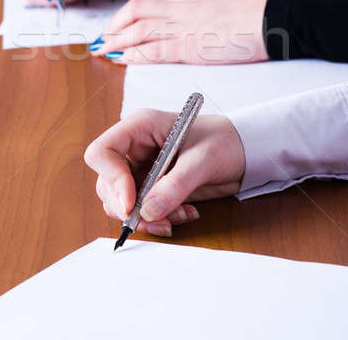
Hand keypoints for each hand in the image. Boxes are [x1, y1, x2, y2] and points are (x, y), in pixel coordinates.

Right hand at [84, 109, 244, 236]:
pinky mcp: (152, 187)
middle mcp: (134, 148)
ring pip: (121, 201)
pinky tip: (185, 213)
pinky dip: (159, 219)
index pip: (102, 152)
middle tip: (158, 219)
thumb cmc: (224, 141)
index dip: (111, 179)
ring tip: (178, 215)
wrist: (245, 151)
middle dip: (130, 206)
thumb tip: (147, 211)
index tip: (131, 203)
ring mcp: (141, 168)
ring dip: (146, 217)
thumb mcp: (203, 160)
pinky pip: (141, 210)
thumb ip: (176, 185)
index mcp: (140, 128)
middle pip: (107, 182)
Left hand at [91, 0, 268, 64]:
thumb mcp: (221, 3)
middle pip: (137, 12)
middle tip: (102, 38)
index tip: (118, 25)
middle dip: (115, 25)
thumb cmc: (255, 14)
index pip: (151, 4)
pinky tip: (122, 59)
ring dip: (117, 39)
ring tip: (103, 49)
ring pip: (139, 30)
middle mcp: (182, 9)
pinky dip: (134, 54)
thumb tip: (187, 20)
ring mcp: (185, 27)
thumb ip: (200, 10)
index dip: (128, 15)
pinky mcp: (191, 47)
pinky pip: (154, 50)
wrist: (274, 18)